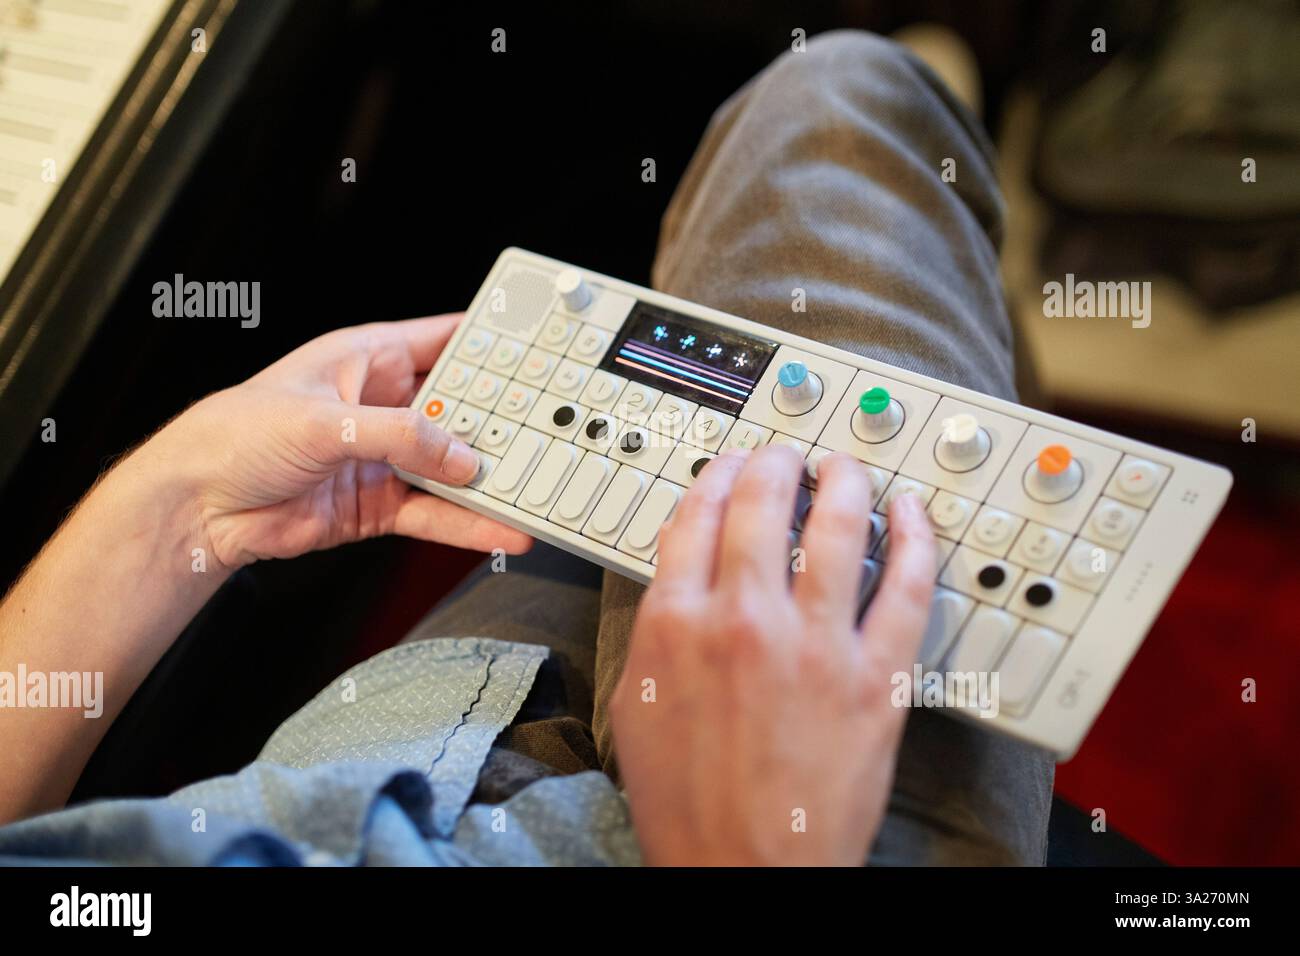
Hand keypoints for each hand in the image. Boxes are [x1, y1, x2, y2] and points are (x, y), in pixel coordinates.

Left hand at [148, 313, 531, 568]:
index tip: (539, 356)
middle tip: (549, 433)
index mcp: (368, 359)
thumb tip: (461, 455)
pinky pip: (436, 513)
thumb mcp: (324, 421)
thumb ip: (399, 437)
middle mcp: (383, 406)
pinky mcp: (380, 504)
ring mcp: (383, 457)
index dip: (493, 346)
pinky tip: (499, 529)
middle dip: (502, 422)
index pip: (446, 342)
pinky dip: (469, 523)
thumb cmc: (236, 434)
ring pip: (454, 466)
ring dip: (491, 480)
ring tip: (535, 489)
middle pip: (461, 410)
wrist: (198, 506)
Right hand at [609, 445, 935, 865]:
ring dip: (843, 480)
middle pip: (763, 502)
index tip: (733, 466)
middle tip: (789, 457)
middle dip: (777, 463)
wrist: (741, 868)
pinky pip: (904, 585)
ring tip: (846, 467)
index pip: (698, 513)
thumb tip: (682, 576)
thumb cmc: (687, 801)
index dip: (719, 475)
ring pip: (835, 526)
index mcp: (676, 621)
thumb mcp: (638, 701)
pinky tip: (911, 514)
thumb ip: (659, 627)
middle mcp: (742, 618)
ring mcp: (813, 643)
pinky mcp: (874, 675)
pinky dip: (914, 538)